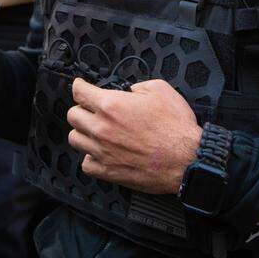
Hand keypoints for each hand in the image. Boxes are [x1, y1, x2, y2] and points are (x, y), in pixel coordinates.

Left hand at [66, 78, 201, 194]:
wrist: (187, 160)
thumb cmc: (176, 128)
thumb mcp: (161, 90)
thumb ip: (139, 86)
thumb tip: (131, 91)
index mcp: (112, 105)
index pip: (79, 92)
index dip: (79, 86)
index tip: (80, 87)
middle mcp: (102, 128)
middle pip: (72, 115)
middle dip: (81, 109)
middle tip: (91, 110)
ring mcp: (102, 151)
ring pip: (74, 139)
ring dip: (83, 133)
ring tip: (94, 131)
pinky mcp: (108, 171)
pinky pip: (86, 164)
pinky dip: (90, 157)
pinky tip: (101, 153)